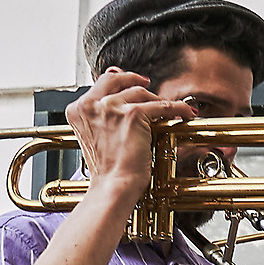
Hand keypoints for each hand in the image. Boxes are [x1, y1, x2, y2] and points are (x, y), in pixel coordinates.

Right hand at [66, 68, 194, 196]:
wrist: (113, 185)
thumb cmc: (107, 171)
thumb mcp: (94, 138)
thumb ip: (100, 119)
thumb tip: (117, 106)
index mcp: (78, 110)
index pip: (100, 84)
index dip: (117, 80)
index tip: (127, 80)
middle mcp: (91, 105)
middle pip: (116, 80)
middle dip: (133, 78)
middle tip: (148, 83)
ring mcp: (111, 108)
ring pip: (140, 93)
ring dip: (157, 99)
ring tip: (170, 107)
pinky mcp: (133, 115)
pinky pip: (161, 106)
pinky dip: (177, 108)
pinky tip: (185, 112)